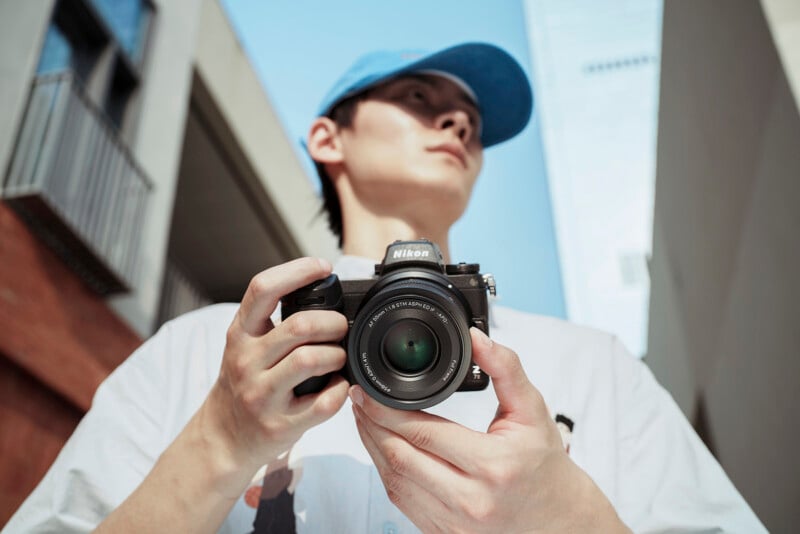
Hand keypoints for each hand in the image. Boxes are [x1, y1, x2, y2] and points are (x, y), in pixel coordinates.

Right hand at [203, 257, 349, 473]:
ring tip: (337, 358)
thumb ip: (272, 321)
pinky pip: (325, 402)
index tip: (323, 267)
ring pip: (311, 360)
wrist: (223, 437)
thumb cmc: (244, 383)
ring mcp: (262, 394)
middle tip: (340, 328)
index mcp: (240, 334)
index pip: (263, 289)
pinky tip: (336, 386)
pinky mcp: (280, 424)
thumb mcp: (245, 344)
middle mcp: (247, 361)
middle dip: (332, 323)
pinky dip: (340, 390)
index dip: (297, 271)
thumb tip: (320, 290)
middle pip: (300, 325)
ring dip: (336, 355)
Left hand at [351, 327, 629, 532]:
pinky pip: (402, 503)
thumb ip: (506, 369)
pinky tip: (382, 450)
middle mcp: (470, 500)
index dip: (385, 410)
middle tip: (357, 399)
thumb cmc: (544, 465)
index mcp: (492, 466)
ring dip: (372, 448)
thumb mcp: (532, 411)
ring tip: (364, 419)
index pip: (423, 433)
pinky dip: (385, 473)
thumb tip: (478, 337)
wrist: (560, 522)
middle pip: (399, 458)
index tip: (366, 390)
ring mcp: (455, 523)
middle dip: (370, 425)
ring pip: (394, 482)